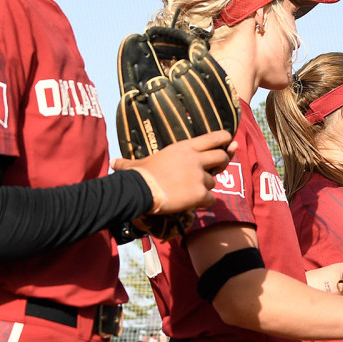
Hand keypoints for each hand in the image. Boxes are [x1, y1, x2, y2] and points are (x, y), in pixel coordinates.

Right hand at [112, 131, 236, 214]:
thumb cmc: (139, 176)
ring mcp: (199, 176)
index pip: (214, 137)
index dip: (224, 139)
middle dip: (222, 163)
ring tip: (189, 191)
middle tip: (216, 169)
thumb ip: (129, 162)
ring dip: (205, 187)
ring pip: (213, 182)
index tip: (229, 141)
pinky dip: (204, 202)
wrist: (141, 191)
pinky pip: (211, 199)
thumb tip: (113, 163)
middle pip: (222, 157)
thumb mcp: (137, 164)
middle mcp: (195, 159)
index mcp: (185, 147)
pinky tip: (193, 203)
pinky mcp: (200, 193)